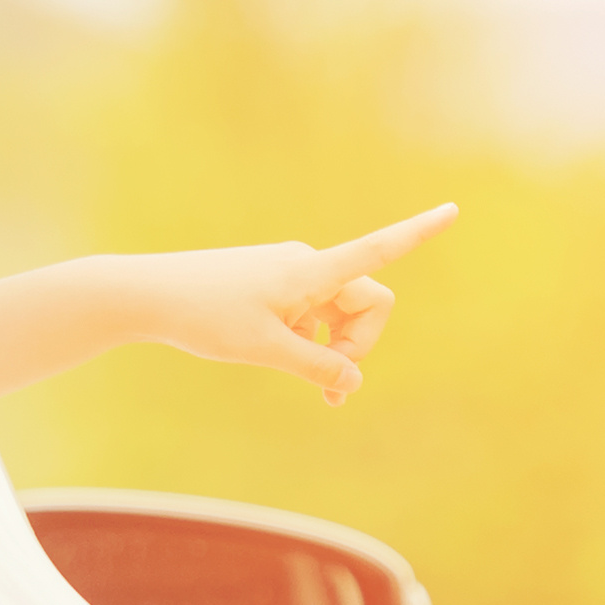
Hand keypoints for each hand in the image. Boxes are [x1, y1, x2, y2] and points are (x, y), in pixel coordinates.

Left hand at [122, 205, 456, 402]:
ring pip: (341, 315)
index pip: (377, 249)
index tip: (454, 210)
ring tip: (320, 395)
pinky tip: (290, 362)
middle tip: (331, 388)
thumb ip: (316, 368)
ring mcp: (292, 276)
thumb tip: (354, 380)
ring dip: (337, 353)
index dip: (417, 233)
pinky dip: (315, 345)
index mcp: (311, 272)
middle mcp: (308, 266)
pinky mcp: (276, 287)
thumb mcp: (264, 350)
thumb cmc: (204, 316)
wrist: (150, 294)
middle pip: (367, 303)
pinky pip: (315, 316)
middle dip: (361, 346)